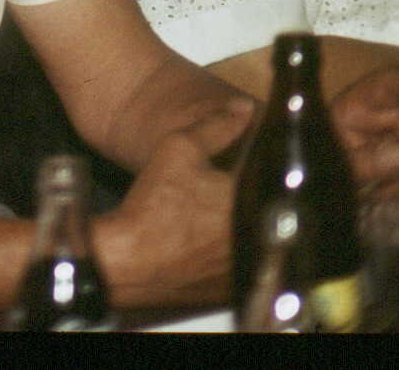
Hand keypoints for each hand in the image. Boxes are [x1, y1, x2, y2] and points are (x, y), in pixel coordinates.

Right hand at [101, 96, 252, 300]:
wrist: (125, 260)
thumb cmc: (151, 208)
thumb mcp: (179, 150)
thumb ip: (216, 125)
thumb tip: (243, 109)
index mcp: (251, 202)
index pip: (273, 174)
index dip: (262, 163)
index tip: (245, 160)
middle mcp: (256, 238)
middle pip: (268, 207)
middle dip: (255, 193)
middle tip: (224, 185)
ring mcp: (243, 267)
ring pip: (256, 236)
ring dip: (245, 221)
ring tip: (212, 210)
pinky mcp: (227, 288)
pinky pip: (240, 262)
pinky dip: (229, 249)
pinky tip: (204, 237)